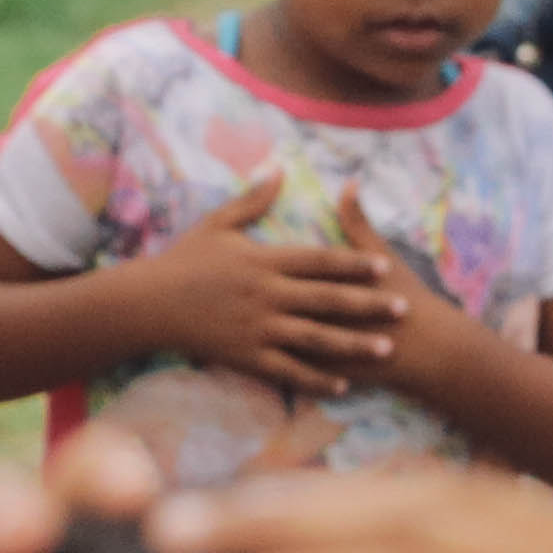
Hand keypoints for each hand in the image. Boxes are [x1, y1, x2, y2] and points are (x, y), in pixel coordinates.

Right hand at [124, 166, 407, 399]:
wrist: (148, 304)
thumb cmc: (184, 261)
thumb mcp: (217, 224)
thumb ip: (253, 200)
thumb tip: (279, 168)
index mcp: (263, 261)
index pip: (318, 261)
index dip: (354, 264)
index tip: (385, 266)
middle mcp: (266, 295)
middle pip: (327, 299)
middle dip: (368, 304)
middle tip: (403, 309)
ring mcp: (257, 329)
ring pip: (315, 338)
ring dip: (353, 344)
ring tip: (385, 348)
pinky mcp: (246, 356)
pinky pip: (287, 370)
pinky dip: (316, 378)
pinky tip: (343, 384)